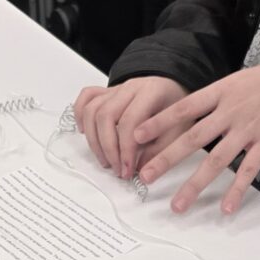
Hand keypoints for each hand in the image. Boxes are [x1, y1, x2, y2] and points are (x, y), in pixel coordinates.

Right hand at [73, 77, 188, 178]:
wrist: (175, 88)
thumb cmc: (178, 108)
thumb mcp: (179, 130)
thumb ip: (161, 151)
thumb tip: (142, 172)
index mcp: (151, 91)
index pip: (129, 121)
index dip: (125, 149)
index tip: (127, 170)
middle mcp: (130, 87)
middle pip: (105, 116)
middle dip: (108, 148)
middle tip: (116, 169)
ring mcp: (116, 88)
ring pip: (92, 110)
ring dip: (94, 140)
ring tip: (105, 159)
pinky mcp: (107, 92)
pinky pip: (86, 98)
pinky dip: (80, 115)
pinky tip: (84, 133)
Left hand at [135, 48, 259, 214]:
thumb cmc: (258, 83)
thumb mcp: (228, 84)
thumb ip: (204, 104)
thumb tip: (172, 122)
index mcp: (218, 94)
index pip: (183, 109)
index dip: (159, 122)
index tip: (136, 136)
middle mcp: (230, 112)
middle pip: (193, 139)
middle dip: (167, 159)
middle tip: (146, 176)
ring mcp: (248, 130)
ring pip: (218, 161)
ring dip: (195, 185)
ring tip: (178, 205)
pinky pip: (249, 171)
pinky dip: (237, 191)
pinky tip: (225, 208)